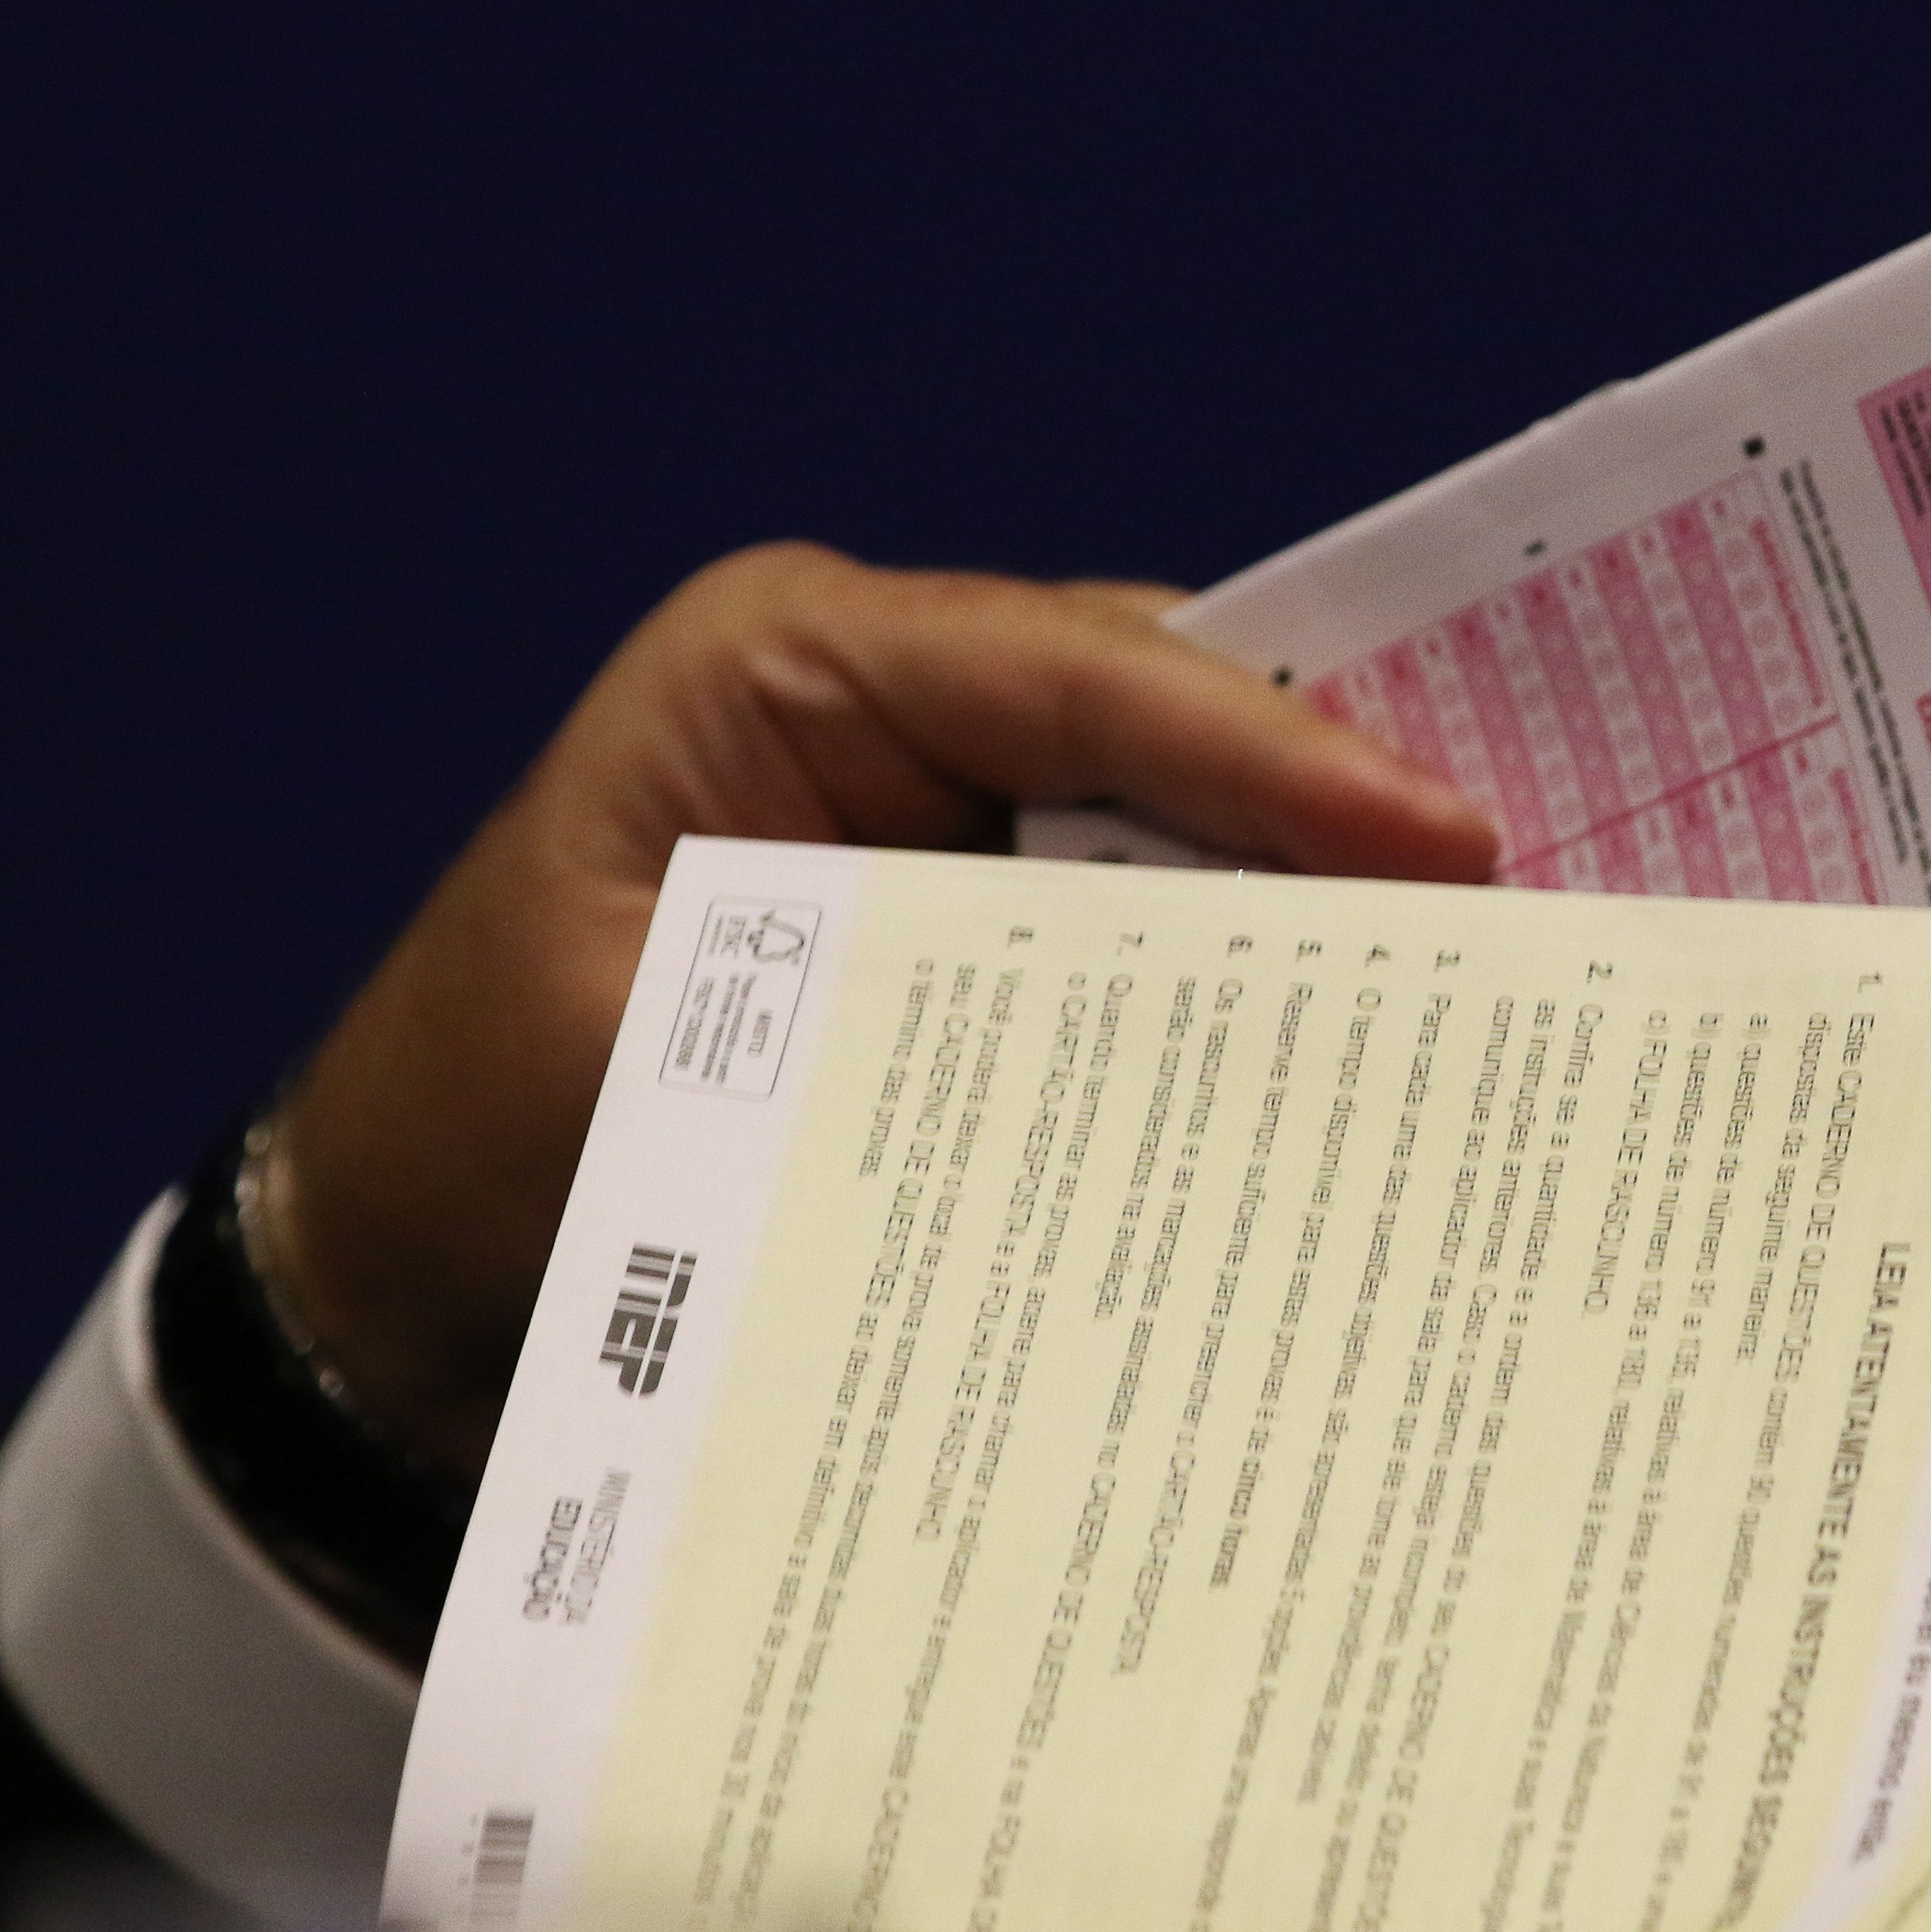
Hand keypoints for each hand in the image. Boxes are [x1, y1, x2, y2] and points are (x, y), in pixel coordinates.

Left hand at [255, 543, 1495, 1472]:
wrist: (401, 1266)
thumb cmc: (483, 1134)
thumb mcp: (657, 1058)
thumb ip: (899, 1015)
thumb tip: (1179, 1052)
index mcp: (791, 665)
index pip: (1078, 673)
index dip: (1275, 749)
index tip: (1446, 836)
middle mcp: (893, 710)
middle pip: (1169, 722)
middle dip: (1342, 806)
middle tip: (1530, 896)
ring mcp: (951, 818)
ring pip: (1185, 826)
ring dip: (1323, 908)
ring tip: (1503, 973)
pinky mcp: (984, 934)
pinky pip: (1151, 934)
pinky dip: (1256, 991)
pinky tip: (1376, 1052)